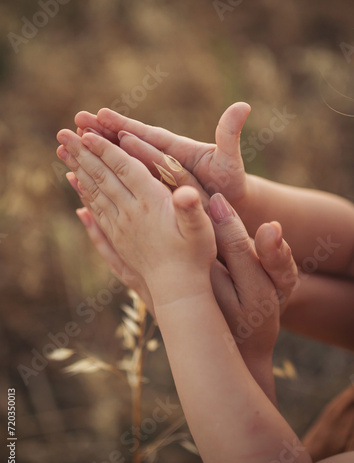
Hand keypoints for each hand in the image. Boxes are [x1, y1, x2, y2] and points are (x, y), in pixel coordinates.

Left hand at [57, 130, 216, 306]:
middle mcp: (131, 213)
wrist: (178, 290)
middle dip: (83, 154)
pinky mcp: (119, 241)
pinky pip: (98, 214)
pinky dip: (86, 198)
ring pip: (95, 193)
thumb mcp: (201, 230)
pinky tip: (77, 191)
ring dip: (78, 171)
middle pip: (103, 177)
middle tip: (63, 134)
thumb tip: (187, 193)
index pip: (124, 169)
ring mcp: (122, 228)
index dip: (106, 149)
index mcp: (151, 204)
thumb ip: (192, 210)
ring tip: (63, 153)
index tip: (87, 133)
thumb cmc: (195, 257)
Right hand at [75, 102, 251, 207]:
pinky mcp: (149, 193)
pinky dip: (105, 180)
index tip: (101, 114)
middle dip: (103, 134)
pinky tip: (83, 178)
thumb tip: (242, 105)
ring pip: (120, 164)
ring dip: (97, 155)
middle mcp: (160, 159)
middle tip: (76, 122)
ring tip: (71, 146)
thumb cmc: (231, 184)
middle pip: (126, 144)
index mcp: (175, 149)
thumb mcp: (230, 161)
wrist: (228, 207)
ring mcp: (153, 177)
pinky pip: (124, 184)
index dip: (124, 124)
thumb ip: (229, 136)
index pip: (146, 134)